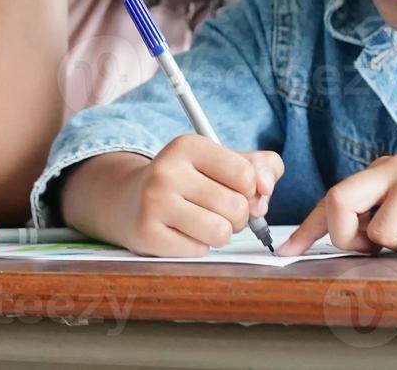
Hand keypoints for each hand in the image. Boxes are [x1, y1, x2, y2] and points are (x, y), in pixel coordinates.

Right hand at [115, 136, 283, 256]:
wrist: (129, 201)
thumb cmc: (188, 182)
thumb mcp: (222, 163)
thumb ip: (260, 167)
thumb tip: (267, 190)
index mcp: (189, 145)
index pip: (246, 175)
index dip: (249, 190)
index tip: (232, 189)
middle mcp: (168, 170)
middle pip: (236, 207)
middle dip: (236, 216)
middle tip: (216, 210)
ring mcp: (154, 202)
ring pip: (221, 232)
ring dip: (220, 234)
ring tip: (202, 222)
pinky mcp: (147, 233)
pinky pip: (198, 251)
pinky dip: (197, 246)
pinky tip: (181, 233)